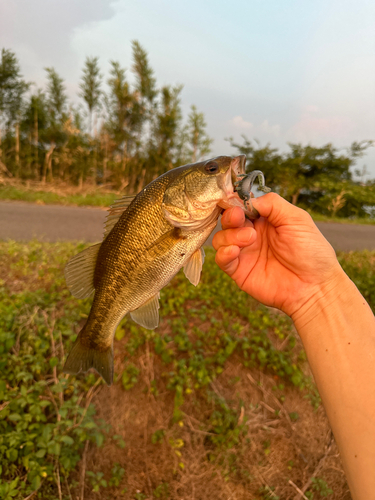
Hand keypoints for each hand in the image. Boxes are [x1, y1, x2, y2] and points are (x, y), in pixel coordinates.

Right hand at [212, 193, 343, 318]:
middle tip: (239, 218)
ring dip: (230, 235)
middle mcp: (251, 235)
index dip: (235, 203)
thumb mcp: (297, 218)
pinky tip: (234, 251)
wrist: (315, 286)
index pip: (241, 206)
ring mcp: (245, 253)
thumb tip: (248, 200)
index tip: (237, 203)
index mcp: (265, 220)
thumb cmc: (312, 252)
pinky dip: (223, 253)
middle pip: (227, 220)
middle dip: (230, 217)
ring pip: (220, 238)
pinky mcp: (239, 272)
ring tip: (250, 238)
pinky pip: (221, 259)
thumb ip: (272, 203)